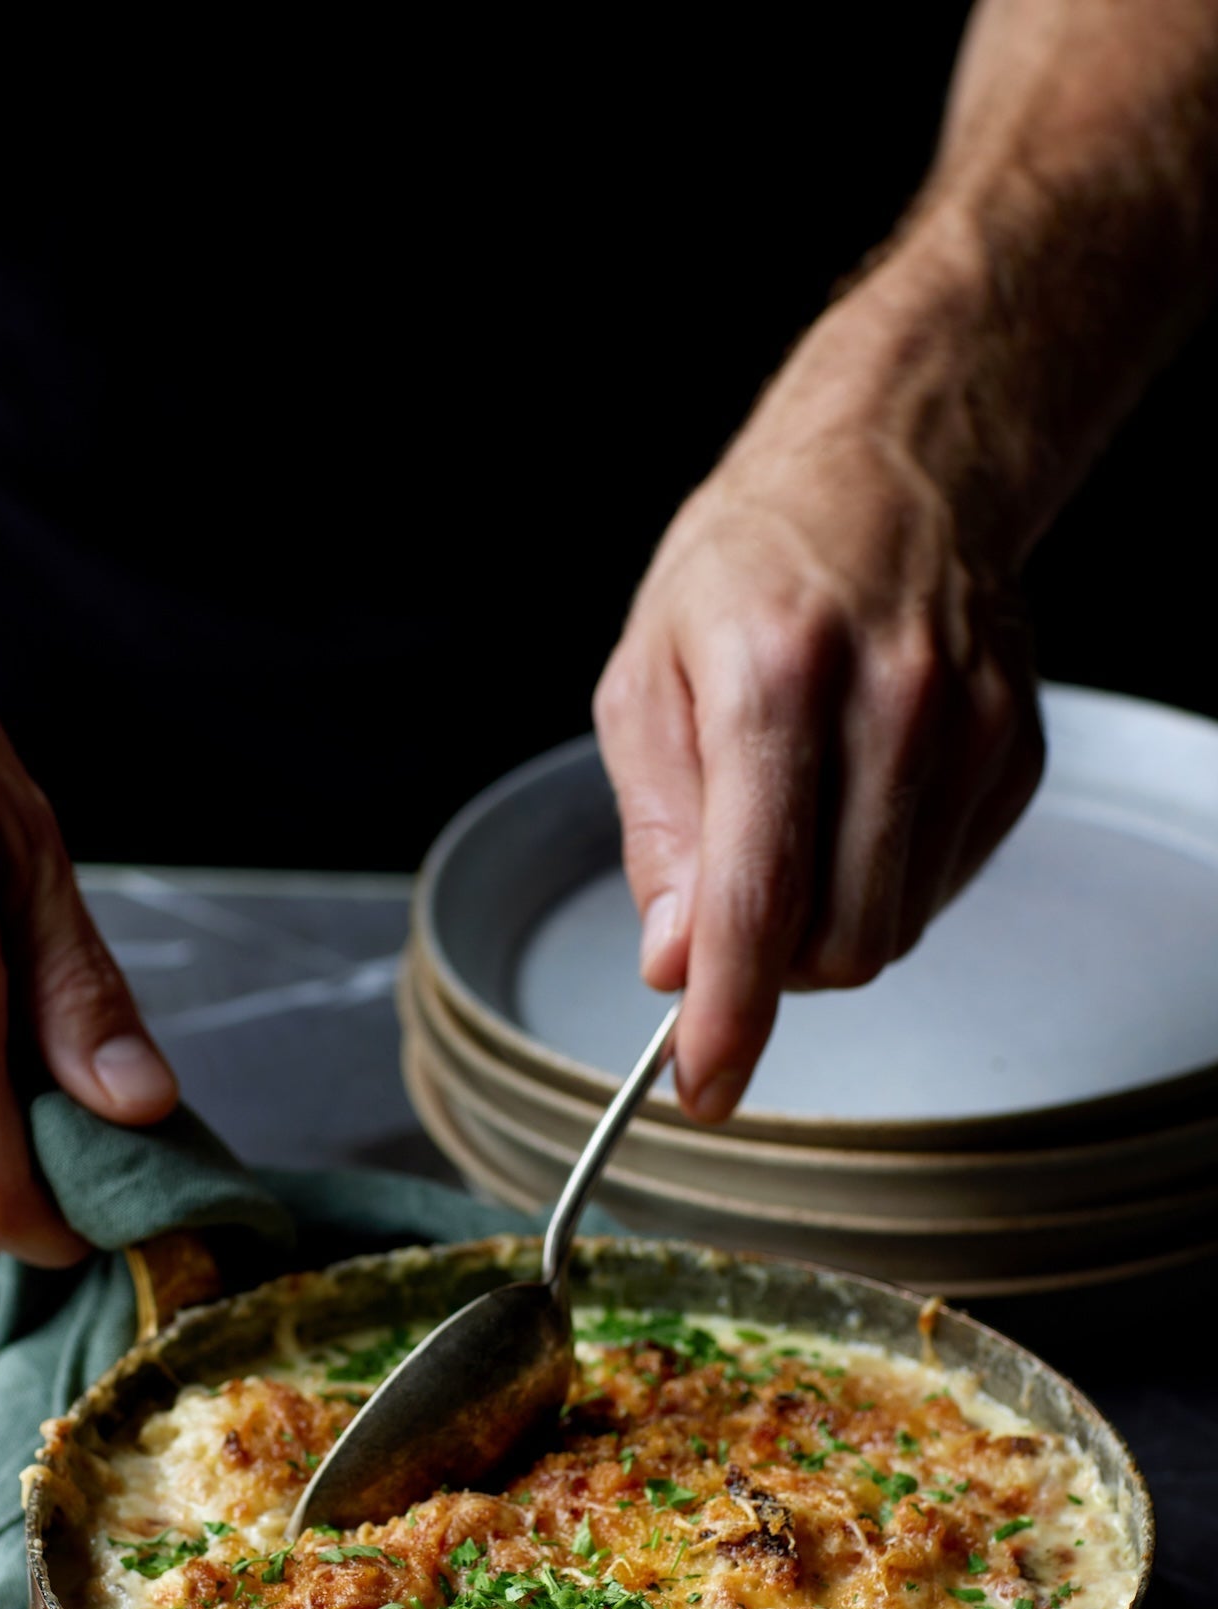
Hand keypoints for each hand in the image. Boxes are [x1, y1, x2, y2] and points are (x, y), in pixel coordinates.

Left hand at [594, 267, 1043, 1124]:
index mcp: (775, 681)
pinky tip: (857, 804)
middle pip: (841, 942)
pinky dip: (884, 884)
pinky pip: (941, 887)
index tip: (706, 1086)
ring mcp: (973, 729)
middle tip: (732, 915)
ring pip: (897, 929)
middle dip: (774, 968)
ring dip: (827, 929)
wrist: (893, 465)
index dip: (729, 1015)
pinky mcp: (1019, 750)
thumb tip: (676, 962)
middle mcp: (891, 705)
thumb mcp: (646, 680)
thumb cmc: (749, 566)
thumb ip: (659, 834)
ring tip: (793, 831)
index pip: (758, 899)